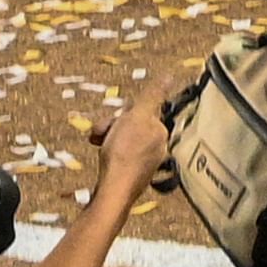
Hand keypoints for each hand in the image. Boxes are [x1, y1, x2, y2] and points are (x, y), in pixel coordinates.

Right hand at [91, 69, 178, 198]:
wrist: (113, 190)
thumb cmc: (125, 153)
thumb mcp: (138, 117)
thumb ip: (153, 96)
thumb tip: (169, 76)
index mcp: (161, 134)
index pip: (140, 113)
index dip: (124, 114)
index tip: (114, 122)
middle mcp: (157, 148)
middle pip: (130, 126)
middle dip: (112, 126)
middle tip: (100, 133)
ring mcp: (144, 163)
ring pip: (121, 140)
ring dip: (106, 138)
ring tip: (97, 145)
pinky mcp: (131, 175)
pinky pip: (117, 156)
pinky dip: (106, 154)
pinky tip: (100, 159)